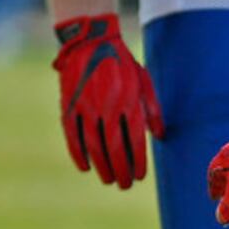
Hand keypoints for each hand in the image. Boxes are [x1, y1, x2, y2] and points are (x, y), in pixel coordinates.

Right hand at [53, 15, 164, 189]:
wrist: (91, 43)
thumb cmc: (124, 64)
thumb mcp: (145, 82)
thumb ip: (152, 110)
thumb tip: (160, 137)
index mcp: (129, 102)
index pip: (135, 139)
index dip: (137, 160)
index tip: (140, 176)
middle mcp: (107, 107)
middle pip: (113, 147)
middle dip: (120, 169)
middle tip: (124, 185)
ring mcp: (85, 107)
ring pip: (92, 145)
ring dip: (101, 166)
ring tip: (108, 180)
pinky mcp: (69, 106)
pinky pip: (72, 135)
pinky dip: (77, 153)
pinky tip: (85, 167)